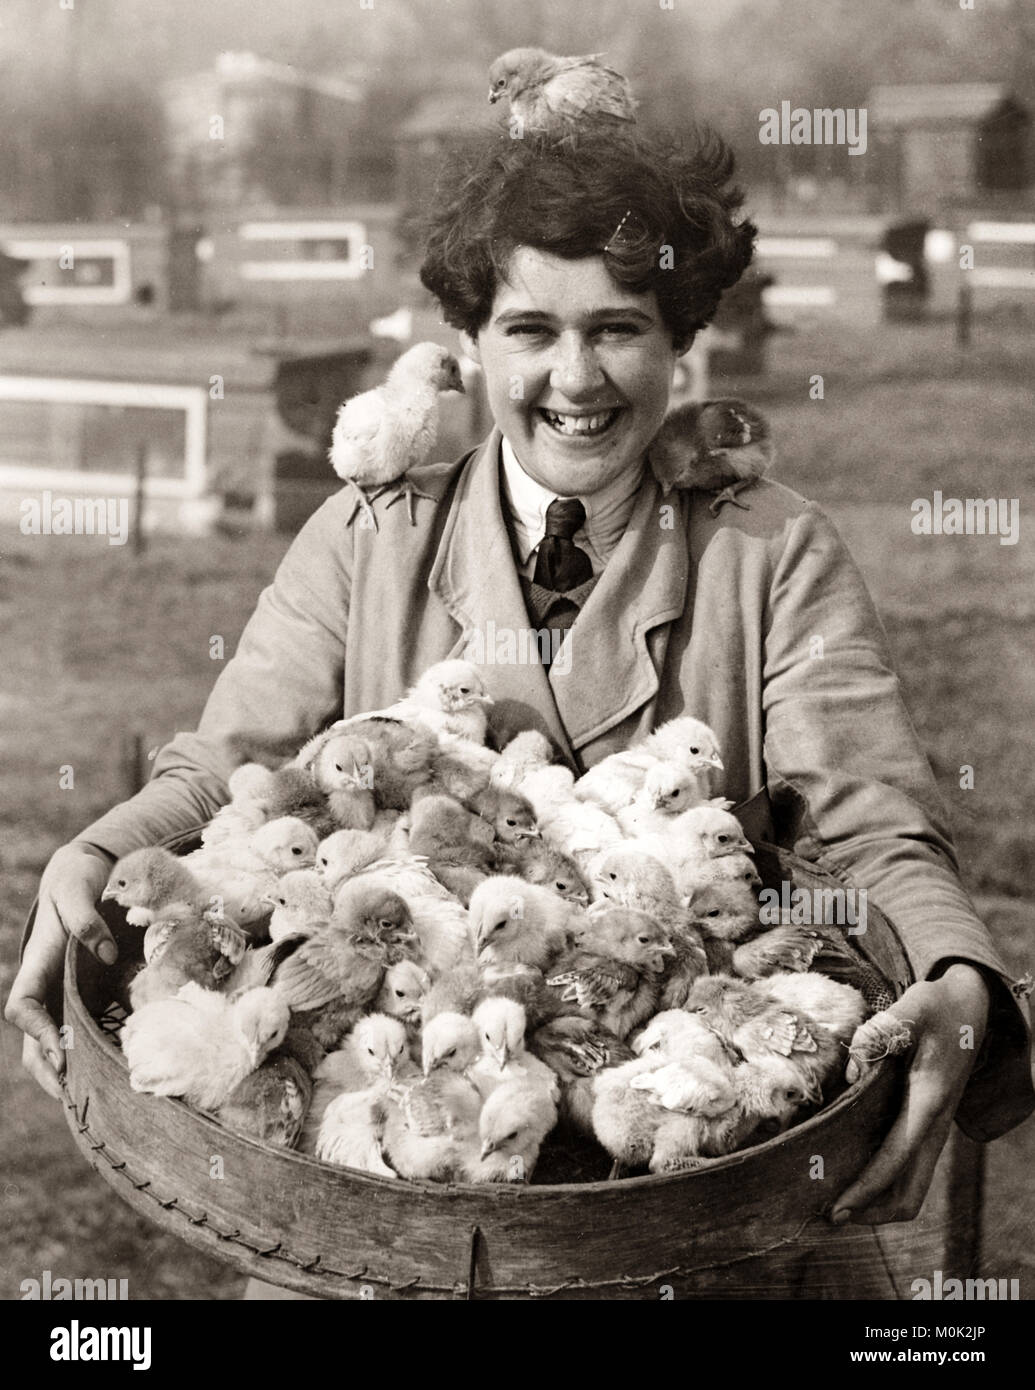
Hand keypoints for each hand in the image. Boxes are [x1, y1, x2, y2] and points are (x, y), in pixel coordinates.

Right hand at [5, 842, 114, 1099]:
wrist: (84, 872)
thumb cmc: (76, 879)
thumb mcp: (78, 889)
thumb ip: (86, 919)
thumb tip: (104, 954)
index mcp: (37, 964)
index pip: (22, 1006)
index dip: (34, 1030)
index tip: (58, 1048)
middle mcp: (45, 985)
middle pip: (32, 1038)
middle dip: (48, 1068)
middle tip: (77, 1094)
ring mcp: (61, 992)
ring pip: (51, 1040)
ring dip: (66, 1068)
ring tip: (94, 1095)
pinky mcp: (83, 992)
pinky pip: (77, 1028)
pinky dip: (87, 1050)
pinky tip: (111, 1069)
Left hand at [831, 963, 988, 1225]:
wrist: (971, 1010)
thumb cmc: (938, 1009)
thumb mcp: (912, 1008)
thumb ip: (882, 1031)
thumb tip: (851, 1069)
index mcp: (929, 1103)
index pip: (896, 1159)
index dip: (866, 1188)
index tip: (837, 1208)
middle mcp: (934, 1127)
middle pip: (909, 1195)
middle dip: (872, 1211)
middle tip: (829, 1215)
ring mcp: (932, 1131)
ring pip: (911, 1189)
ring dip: (877, 1202)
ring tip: (833, 1201)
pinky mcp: (925, 1127)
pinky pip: (907, 1170)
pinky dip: (882, 1184)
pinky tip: (849, 1172)